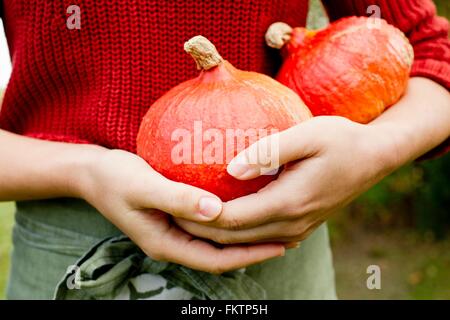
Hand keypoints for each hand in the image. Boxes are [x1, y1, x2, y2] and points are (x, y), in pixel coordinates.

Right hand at [79, 149, 284, 272]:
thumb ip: (177, 198)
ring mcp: (174, 231)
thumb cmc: (114, 178)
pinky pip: (208, 226)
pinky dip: (230, 221)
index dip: (249, 256)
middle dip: (253, 250)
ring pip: (216, 242)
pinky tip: (246, 207)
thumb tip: (215, 211)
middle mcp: (173, 243)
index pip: (217, 260)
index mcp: (166, 244)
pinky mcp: (174, 217)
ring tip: (274, 226)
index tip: (279, 246)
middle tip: (287, 237)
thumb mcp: (143, 186)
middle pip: (221, 255)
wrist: (92, 173)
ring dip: (244, 237)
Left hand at [175, 116, 399, 243]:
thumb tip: (230, 169)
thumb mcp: (307, 134)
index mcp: (288, 203)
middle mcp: (290, 223)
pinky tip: (221, 214)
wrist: (373, 158)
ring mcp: (296, 228)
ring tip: (187, 214)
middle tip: (170, 210)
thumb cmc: (341, 140)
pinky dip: (235, 230)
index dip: (200, 214)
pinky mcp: (299, 225)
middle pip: (233, 237)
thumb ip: (268, 151)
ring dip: (214, 232)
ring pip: (244, 241)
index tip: (173, 201)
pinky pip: (259, 236)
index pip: (231, 219)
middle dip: (199, 227)